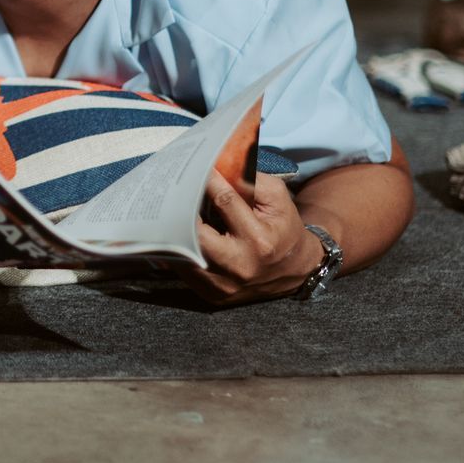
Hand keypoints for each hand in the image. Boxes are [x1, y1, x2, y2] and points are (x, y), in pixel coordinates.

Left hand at [183, 170, 319, 305]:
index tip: (196, 166)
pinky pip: (184, 272)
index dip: (208, 181)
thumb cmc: (283, 227)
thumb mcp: (278, 199)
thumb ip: (249, 180)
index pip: (225, 203)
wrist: (295, 270)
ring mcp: (224, 285)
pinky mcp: (212, 296)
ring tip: (168, 212)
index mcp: (259, 240)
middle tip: (174, 191)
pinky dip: (177, 252)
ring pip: (184, 256)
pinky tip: (174, 235)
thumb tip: (217, 166)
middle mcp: (239, 266)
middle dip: (183, 210)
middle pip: (196, 235)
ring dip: (174, 233)